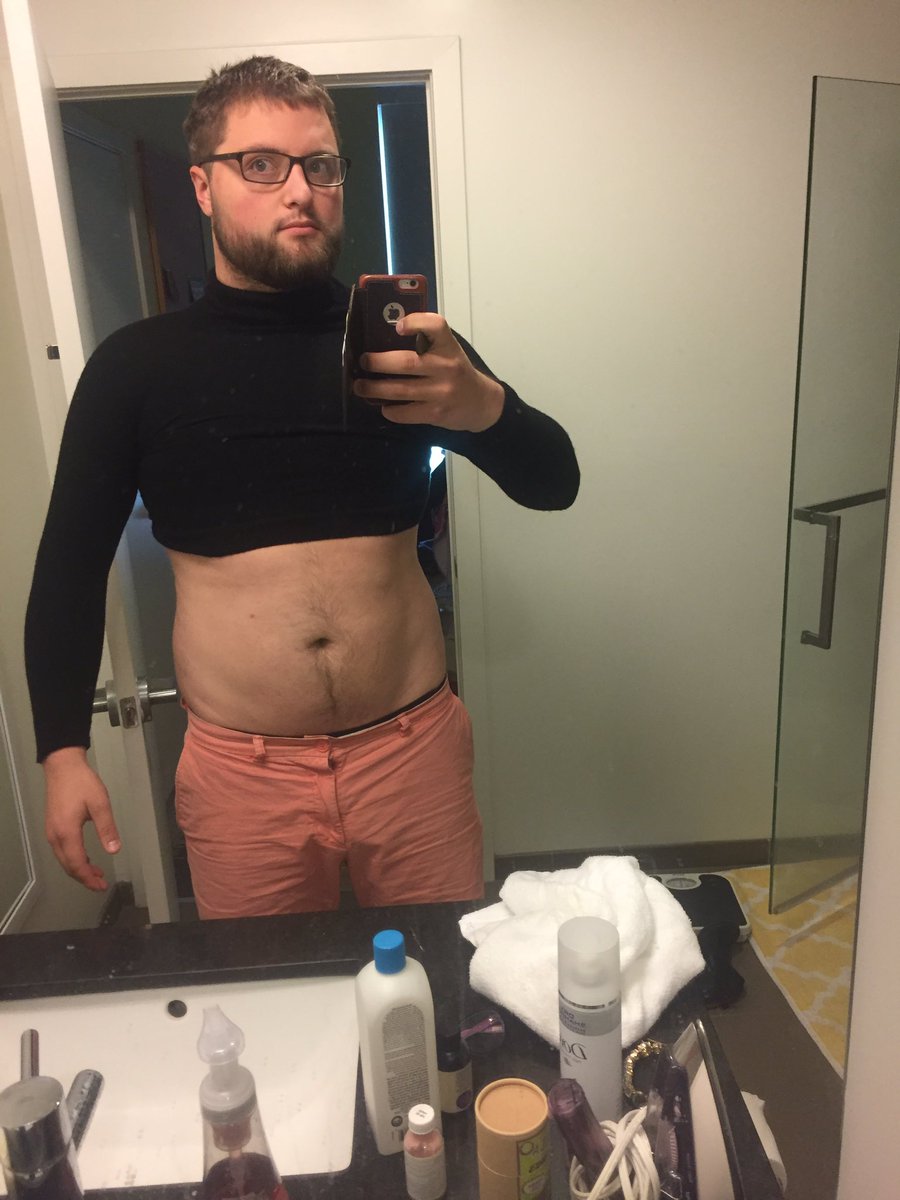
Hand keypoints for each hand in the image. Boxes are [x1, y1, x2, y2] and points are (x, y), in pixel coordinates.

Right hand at [42, 747, 120, 890]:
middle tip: (101, 885)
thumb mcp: (100, 804)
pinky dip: (74, 859)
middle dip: (84, 878)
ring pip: (64, 859)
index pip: (77, 864)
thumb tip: (114, 850)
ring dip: (79, 869)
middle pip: (68, 866)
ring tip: (97, 874)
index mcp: (67, 833)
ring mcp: (51, 832)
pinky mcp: (53, 827)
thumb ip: (107, 828)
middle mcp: (55, 836)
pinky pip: (62, 851)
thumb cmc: (82, 783)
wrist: (63, 766)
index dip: (89, 878)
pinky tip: (86, 858)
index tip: (102, 886)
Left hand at [353, 312, 504, 431]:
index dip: (416, 323)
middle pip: (406, 363)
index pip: (436, 326)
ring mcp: (441, 392)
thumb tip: (384, 336)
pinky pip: (406, 413)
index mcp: (449, 346)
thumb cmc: (457, 372)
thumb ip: (427, 342)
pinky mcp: (436, 413)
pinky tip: (383, 406)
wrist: (481, 403)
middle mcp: (446, 367)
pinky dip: (390, 410)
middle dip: (378, 362)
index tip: (398, 326)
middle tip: (363, 361)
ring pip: (401, 390)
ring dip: (375, 388)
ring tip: (360, 386)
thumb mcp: (449, 350)